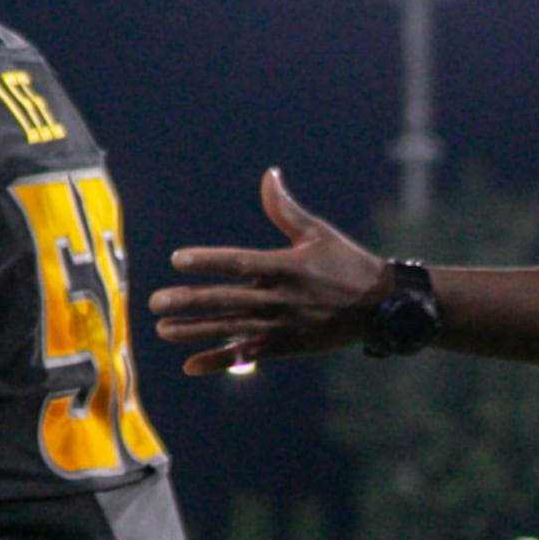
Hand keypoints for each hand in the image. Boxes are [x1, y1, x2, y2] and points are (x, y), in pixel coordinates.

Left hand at [152, 169, 394, 374]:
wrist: (382, 306)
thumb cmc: (347, 263)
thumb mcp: (318, 233)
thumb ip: (285, 209)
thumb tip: (269, 174)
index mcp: (286, 266)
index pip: (239, 262)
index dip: (208, 260)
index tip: (177, 260)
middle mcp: (281, 297)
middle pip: (228, 299)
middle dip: (191, 301)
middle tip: (156, 302)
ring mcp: (282, 324)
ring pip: (232, 328)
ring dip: (196, 331)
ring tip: (162, 329)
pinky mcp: (287, 346)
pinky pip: (248, 354)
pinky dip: (220, 360)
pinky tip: (190, 365)